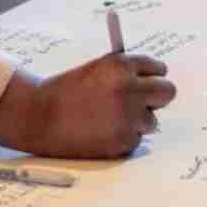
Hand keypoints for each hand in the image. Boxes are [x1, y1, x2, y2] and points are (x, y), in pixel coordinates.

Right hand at [0, 54, 175, 158]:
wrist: (39, 116)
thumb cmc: (65, 91)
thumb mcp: (96, 70)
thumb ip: (123, 73)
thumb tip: (152, 80)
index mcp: (121, 66)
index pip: (159, 69)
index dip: (151, 76)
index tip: (147, 81)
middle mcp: (129, 89)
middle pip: (168, 92)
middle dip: (157, 97)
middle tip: (144, 102)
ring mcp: (128, 117)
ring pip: (152, 120)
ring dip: (137, 120)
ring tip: (108, 119)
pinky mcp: (124, 141)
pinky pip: (136, 139)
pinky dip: (123, 137)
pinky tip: (100, 132)